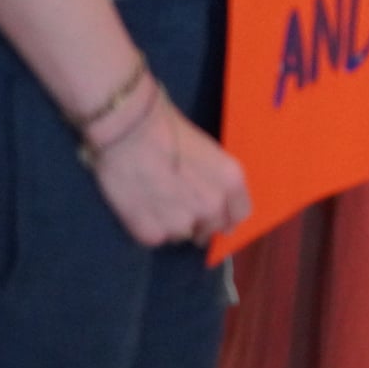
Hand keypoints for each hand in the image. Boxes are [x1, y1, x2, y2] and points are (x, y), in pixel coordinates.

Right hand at [89, 89, 250, 248]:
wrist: (130, 133)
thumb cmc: (169, 129)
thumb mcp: (207, 150)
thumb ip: (215, 179)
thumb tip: (211, 195)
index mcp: (231, 182)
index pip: (239, 214)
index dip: (225, 215)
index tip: (215, 214)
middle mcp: (212, 207)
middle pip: (210, 229)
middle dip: (198, 222)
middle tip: (179, 206)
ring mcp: (183, 224)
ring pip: (182, 235)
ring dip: (173, 224)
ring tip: (156, 201)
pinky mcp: (153, 234)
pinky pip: (156, 238)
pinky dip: (149, 227)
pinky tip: (140, 206)